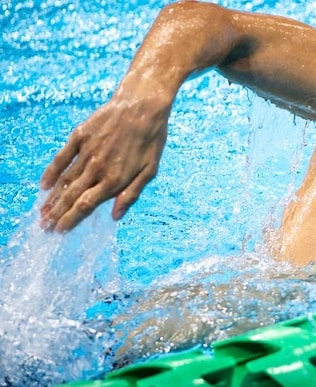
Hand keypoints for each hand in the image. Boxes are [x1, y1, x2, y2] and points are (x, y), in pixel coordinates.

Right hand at [40, 96, 168, 230]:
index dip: (72, 220)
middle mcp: (97, 168)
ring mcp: (87, 152)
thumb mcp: (150, 170)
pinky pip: (61, 158)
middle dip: (57, 214)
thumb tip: (116, 216)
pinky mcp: (80, 136)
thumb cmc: (151, 140)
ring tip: (42, 213)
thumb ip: (131, 194)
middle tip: (46, 227)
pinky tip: (44, 185)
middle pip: (71, 196)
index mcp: (115, 179)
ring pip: (65, 180)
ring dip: (52, 198)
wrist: (143, 105)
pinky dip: (51, 172)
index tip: (61, 231)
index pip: (87, 206)